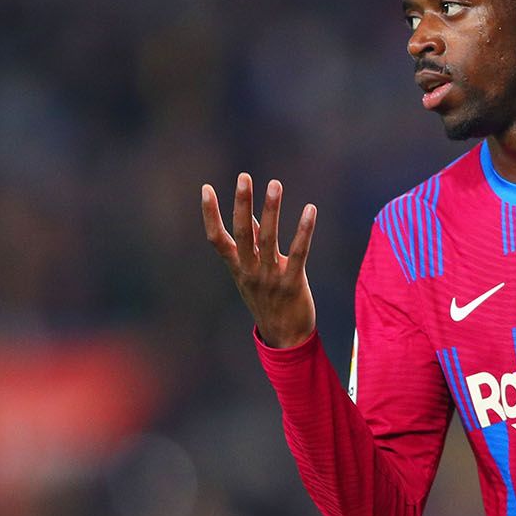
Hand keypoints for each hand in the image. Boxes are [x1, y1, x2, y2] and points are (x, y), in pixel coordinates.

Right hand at [202, 173, 317, 348]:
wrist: (285, 338)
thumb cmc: (268, 300)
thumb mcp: (252, 274)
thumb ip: (250, 245)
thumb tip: (248, 215)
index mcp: (237, 268)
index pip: (216, 238)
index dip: (210, 214)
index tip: (206, 188)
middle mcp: (249, 271)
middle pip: (241, 233)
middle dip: (241, 203)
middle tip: (243, 177)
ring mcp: (270, 278)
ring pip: (267, 239)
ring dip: (270, 210)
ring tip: (274, 184)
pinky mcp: (292, 283)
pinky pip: (298, 252)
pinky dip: (303, 230)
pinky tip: (310, 209)